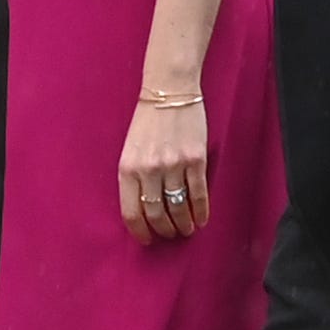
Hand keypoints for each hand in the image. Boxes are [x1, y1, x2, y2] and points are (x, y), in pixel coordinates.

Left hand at [118, 98, 209, 245]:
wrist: (170, 89)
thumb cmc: (147, 120)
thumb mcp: (130, 148)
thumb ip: (134, 177)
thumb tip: (143, 209)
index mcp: (128, 167)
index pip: (131, 212)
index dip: (141, 232)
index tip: (148, 240)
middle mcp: (149, 169)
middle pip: (156, 215)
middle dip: (164, 231)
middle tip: (170, 234)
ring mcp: (173, 165)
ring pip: (178, 209)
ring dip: (182, 225)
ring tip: (185, 229)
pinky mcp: (195, 159)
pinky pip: (198, 195)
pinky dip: (200, 212)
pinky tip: (201, 219)